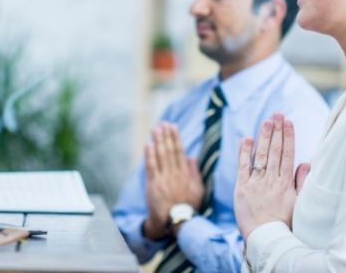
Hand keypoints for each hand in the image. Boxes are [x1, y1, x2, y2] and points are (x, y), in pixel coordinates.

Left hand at [143, 123, 203, 238]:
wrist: (176, 222)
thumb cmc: (189, 207)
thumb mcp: (198, 190)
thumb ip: (195, 173)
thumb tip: (192, 157)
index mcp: (185, 174)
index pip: (179, 151)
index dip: (175, 138)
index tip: (172, 126)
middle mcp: (174, 174)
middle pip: (169, 150)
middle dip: (165, 135)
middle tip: (162, 123)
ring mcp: (163, 179)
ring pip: (160, 156)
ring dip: (157, 141)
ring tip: (155, 129)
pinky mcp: (153, 185)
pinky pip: (151, 167)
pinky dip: (149, 155)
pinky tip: (147, 144)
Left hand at [234, 113, 310, 240]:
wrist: (266, 239)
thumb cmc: (284, 224)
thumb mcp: (299, 204)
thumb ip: (302, 182)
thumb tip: (306, 162)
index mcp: (286, 183)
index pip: (288, 154)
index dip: (288, 136)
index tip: (288, 122)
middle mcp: (271, 180)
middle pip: (275, 151)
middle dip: (277, 131)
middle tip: (277, 114)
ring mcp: (256, 183)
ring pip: (261, 155)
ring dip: (264, 137)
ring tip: (267, 121)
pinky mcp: (241, 188)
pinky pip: (243, 167)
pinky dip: (244, 152)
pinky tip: (247, 139)